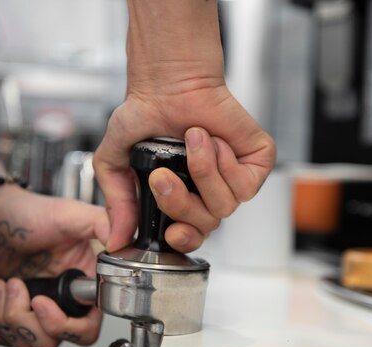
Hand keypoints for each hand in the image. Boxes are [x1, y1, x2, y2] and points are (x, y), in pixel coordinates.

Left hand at [0, 185, 109, 346]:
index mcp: (81, 283)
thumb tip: (123, 245)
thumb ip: (103, 224)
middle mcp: (60, 301)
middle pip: (52, 340)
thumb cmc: (27, 213)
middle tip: (16, 286)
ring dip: (6, 317)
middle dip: (28, 320)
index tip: (41, 302)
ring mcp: (33, 310)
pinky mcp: (8, 314)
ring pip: (26, 342)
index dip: (64, 325)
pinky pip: (1, 339)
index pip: (86, 328)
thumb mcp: (69, 214)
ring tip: (1, 284)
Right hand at [93, 0, 275, 253]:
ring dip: (203, 173)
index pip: (191, 236)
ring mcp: (235, 180)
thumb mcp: (116, 161)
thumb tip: (114, 238)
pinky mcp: (256, 163)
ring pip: (224, 206)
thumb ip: (117, 202)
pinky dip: (224, 162)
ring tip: (192, 141)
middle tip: (162, 175)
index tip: (171, 230)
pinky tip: (214, 140)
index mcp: (183, 198)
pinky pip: (245, 185)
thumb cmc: (147, 114)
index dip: (184, 239)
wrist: (169, 82)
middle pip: (205, 225)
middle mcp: (209, 193)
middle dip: (179, 203)